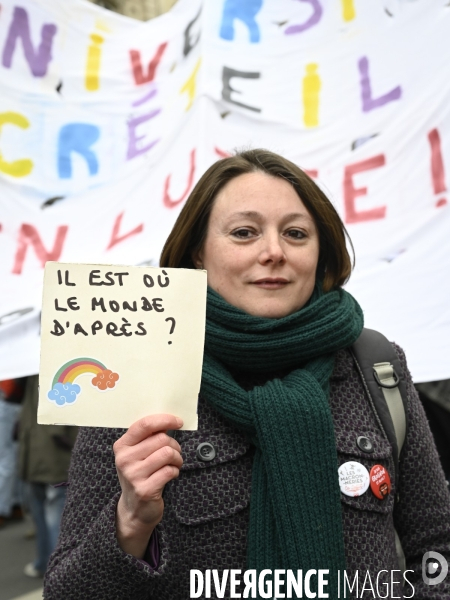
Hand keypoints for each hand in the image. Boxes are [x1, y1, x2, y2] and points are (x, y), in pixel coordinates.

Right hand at [113, 413, 183, 557]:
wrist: (134, 509)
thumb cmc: (140, 474)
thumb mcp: (137, 454)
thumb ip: (148, 437)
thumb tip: (170, 421)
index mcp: (122, 446)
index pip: (145, 425)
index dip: (165, 420)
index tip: (178, 422)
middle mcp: (124, 459)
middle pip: (161, 439)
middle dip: (174, 444)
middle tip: (174, 453)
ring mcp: (133, 475)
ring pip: (167, 453)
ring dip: (177, 458)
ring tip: (174, 464)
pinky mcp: (144, 490)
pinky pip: (170, 471)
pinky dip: (175, 471)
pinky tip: (171, 475)